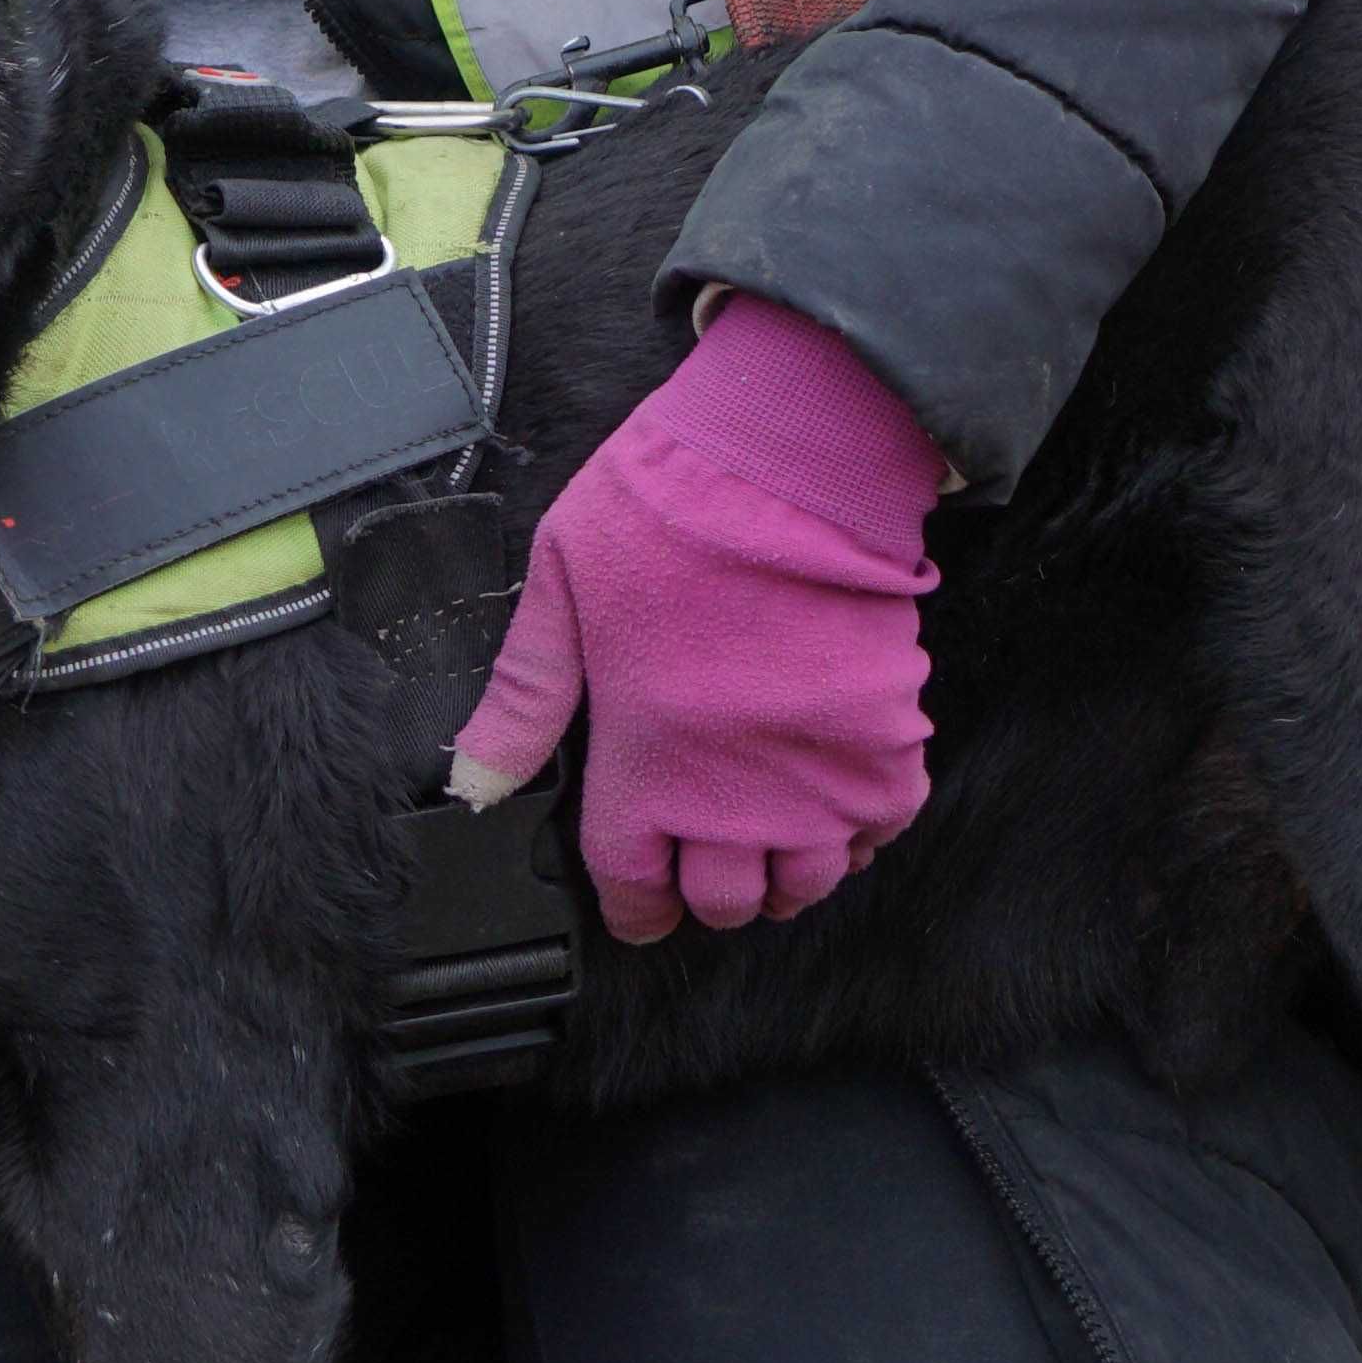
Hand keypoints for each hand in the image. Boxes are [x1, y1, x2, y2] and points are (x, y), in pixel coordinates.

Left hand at [450, 295, 941, 940]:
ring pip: (809, 881)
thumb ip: (523, 698)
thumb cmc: (667, 506)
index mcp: (644, 757)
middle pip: (727, 899)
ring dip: (786, 873)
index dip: (636, 908)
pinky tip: (834, 803)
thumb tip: (473, 783)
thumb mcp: (559, 587)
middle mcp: (734, 788)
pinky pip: (883, 828)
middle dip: (710, 893)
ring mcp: (819, 769)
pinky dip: (860, 832)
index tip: (640, 907)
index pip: (635, 883)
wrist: (790, 454)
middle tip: (704, 861)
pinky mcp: (887, 736)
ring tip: (770, 842)